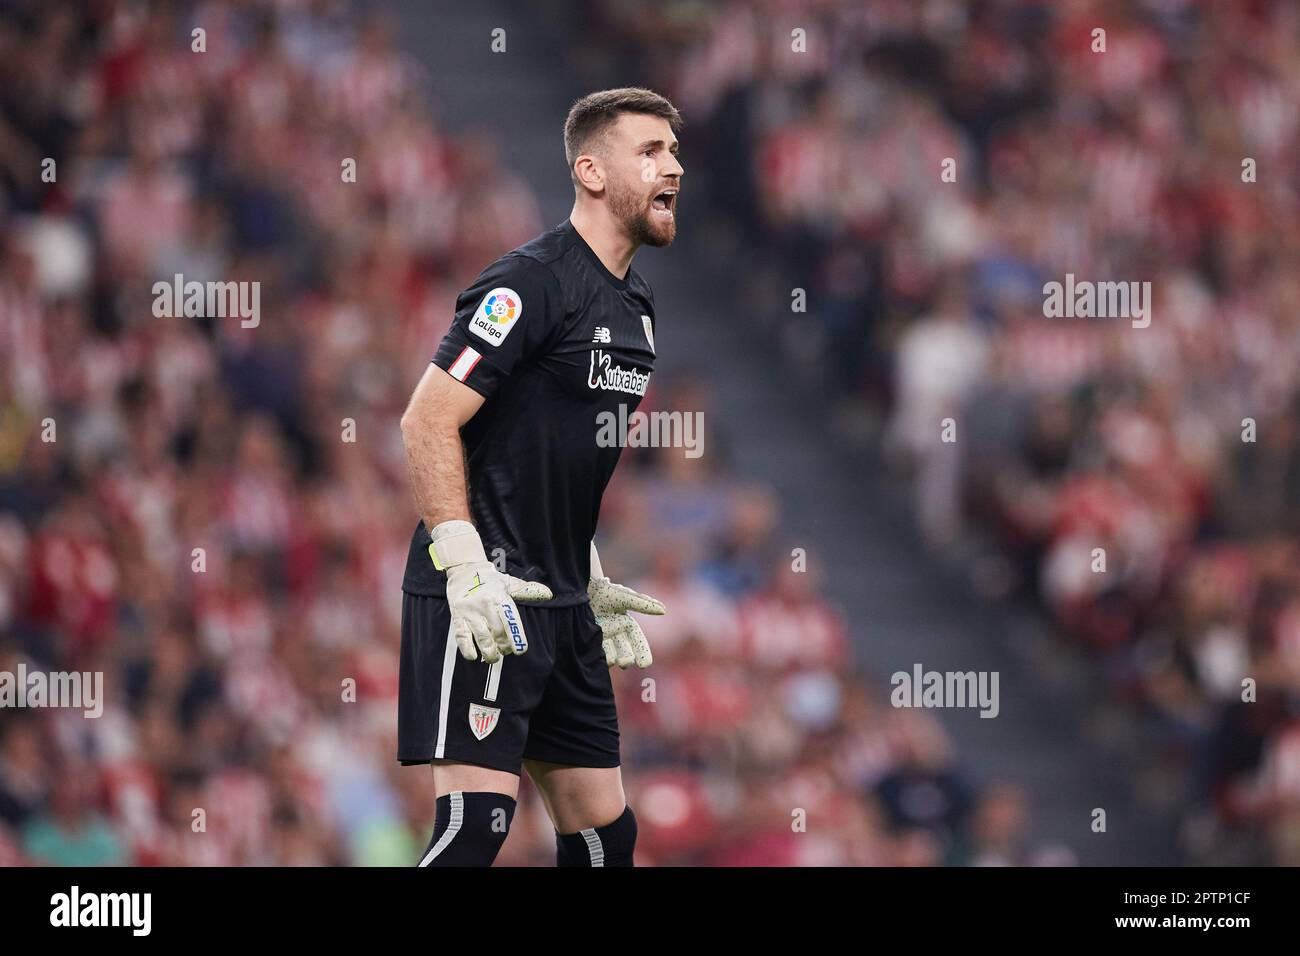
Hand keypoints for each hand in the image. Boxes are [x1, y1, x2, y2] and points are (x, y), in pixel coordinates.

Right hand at [429, 520, 552, 662]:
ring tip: (493, 658)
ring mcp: (470, 612)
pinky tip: (473, 656)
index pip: (510, 619)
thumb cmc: (489, 580)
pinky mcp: (457, 617)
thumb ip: (527, 590)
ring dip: (489, 652)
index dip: (516, 637)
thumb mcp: (509, 582)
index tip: (520, 650)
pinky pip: (461, 636)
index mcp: (500, 597)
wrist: (463, 570)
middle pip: (498, 632)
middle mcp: (485, 605)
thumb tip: (548, 594)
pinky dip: (467, 649)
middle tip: (506, 651)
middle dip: (503, 647)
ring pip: (482, 637)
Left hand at [588, 575, 664, 668]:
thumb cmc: (606, 591)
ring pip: (610, 653)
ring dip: (612, 658)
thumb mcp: (624, 597)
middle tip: (625, 663)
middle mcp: (616, 633)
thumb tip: (664, 610)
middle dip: (627, 658)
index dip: (643, 653)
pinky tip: (600, 657)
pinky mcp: (589, 640)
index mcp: (627, 624)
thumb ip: (642, 604)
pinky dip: (598, 656)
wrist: (582, 589)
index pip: (638, 641)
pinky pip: (596, 652)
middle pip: (625, 651)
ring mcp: (602, 637)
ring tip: (612, 660)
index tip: (645, 665)